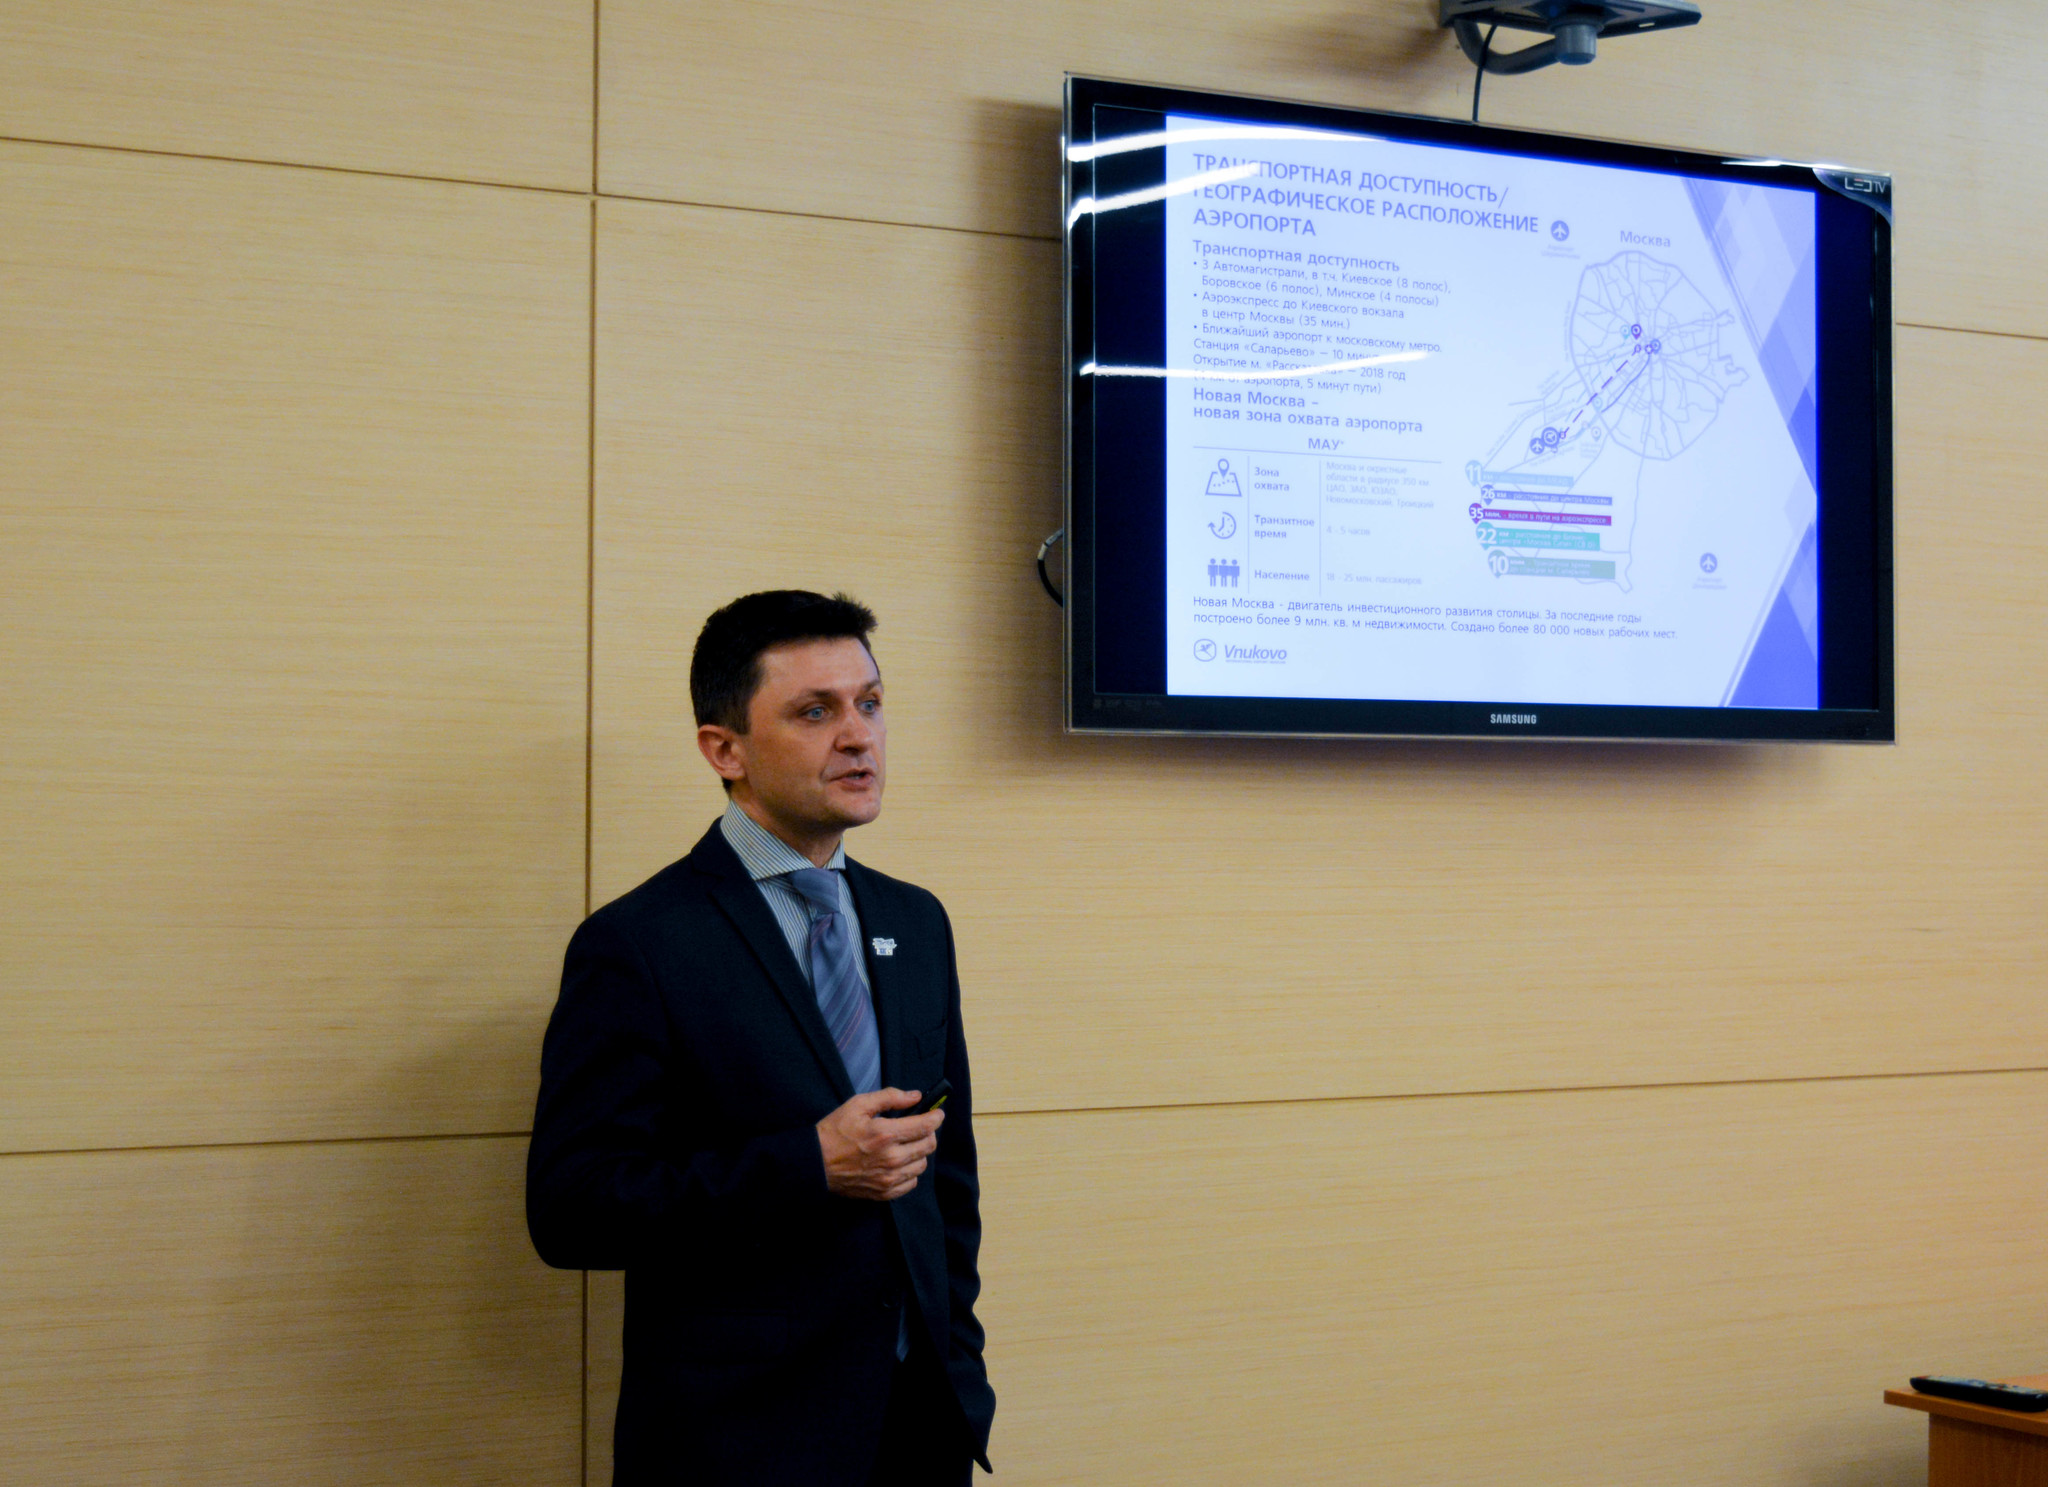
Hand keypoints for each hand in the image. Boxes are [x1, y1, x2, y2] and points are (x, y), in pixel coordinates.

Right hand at [816, 1088, 943, 1200]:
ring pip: (922, 1164)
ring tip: (907, 1144)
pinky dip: (910, 1172)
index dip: (936, 1117)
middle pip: (929, 1145)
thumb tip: (916, 1096)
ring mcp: (889, 1178)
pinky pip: (911, 1183)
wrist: (816, 1163)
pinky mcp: (884, 1193)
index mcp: (886, 1133)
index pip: (926, 1126)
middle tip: (919, 1127)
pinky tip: (900, 1162)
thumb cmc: (835, 1131)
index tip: (937, 1113)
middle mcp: (892, 1158)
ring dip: (920, 1152)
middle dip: (929, 1133)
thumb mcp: (858, 1104)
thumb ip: (890, 1097)